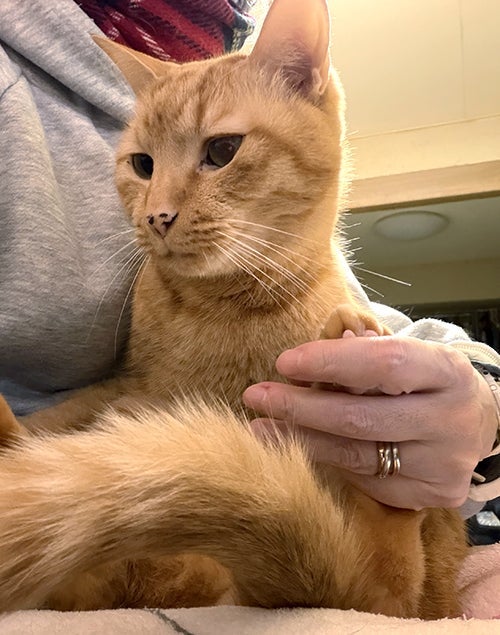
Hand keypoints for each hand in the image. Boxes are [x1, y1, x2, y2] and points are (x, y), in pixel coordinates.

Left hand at [243, 335, 497, 509]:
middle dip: (300, 407)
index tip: (284, 363)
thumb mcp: (407, 353)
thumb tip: (306, 360)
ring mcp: (443, 465)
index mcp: (448, 372)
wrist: (475, 422)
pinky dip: (328, 463)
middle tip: (256, 396)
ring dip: (301, 440)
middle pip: (362, 418)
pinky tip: (298, 449)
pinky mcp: (432, 496)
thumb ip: (360, 352)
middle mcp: (451, 421)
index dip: (329, 363)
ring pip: (356, 456)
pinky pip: (365, 481)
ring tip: (261, 427)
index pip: (383, 364)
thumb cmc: (425, 380)